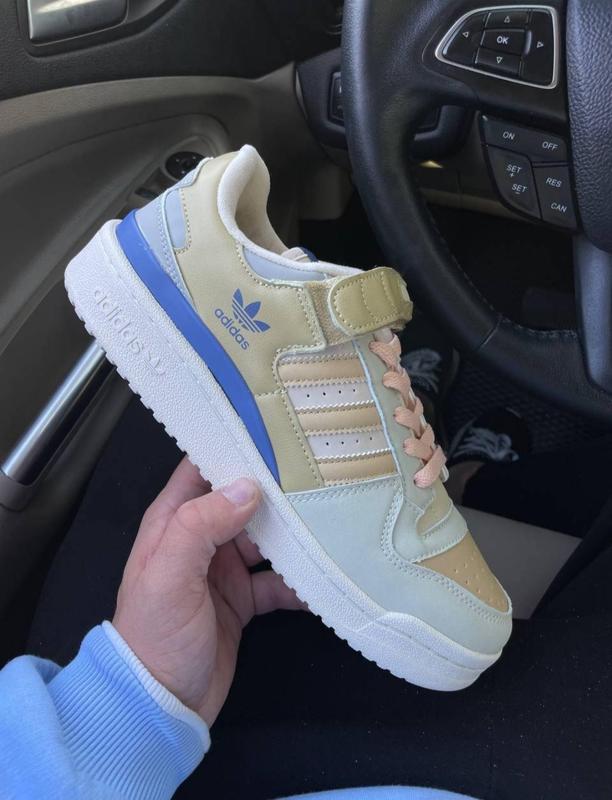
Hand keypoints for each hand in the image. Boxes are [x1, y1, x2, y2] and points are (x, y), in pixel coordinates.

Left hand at [113, 457, 302, 725]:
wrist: (158, 705)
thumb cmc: (155, 633)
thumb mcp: (170, 574)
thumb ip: (202, 524)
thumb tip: (249, 487)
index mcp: (175, 521)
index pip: (203, 469)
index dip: (233, 448)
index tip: (274, 433)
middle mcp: (201, 539)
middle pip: (243, 501)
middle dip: (277, 490)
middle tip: (320, 474)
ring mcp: (224, 570)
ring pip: (266, 539)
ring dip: (294, 534)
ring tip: (332, 519)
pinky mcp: (243, 600)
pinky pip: (277, 582)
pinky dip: (299, 580)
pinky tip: (325, 576)